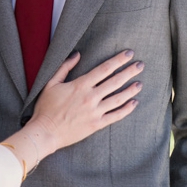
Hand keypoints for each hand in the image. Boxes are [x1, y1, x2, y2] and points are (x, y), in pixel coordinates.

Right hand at [27, 50, 141, 154]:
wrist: (45, 132)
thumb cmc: (46, 108)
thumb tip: (77, 55)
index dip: (118, 60)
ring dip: (131, 90)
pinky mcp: (96, 124)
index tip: (128, 54)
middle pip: (115, 81)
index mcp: (80, 85)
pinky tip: (134, 103)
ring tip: (140, 84)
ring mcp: (95, 112)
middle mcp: (90, 97)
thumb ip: (64, 68)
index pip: (104, 69)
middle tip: (141, 65)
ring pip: (118, 98)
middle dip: (129, 72)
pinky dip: (126, 109)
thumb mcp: (51, 84)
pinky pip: (115, 116)